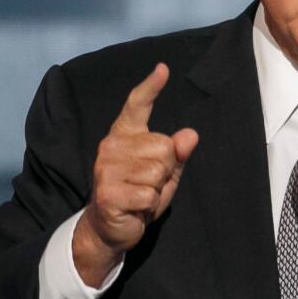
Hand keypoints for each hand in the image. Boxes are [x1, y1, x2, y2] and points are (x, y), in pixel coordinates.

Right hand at [73, 63, 197, 286]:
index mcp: (125, 135)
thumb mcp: (164, 174)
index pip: (137, 105)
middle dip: (166, 169)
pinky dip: (151, 205)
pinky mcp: (108, 192)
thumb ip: (177, 154)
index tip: (163, 69)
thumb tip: (191, 135)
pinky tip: (135, 208)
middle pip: (164, 146)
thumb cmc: (138, 196)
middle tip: (149, 184)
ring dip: (158, 189)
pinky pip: (150, 194)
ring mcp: (107, 168)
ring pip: (158, 171)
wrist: (109, 229)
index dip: (151, 87)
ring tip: (141, 195)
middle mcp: (111, 145)